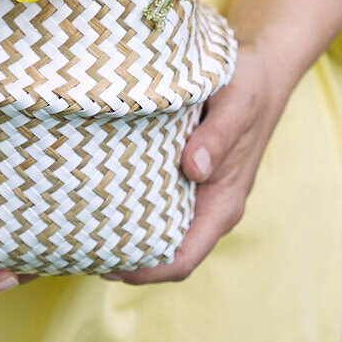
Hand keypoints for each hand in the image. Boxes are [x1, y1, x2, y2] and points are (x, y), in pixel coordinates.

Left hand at [103, 38, 282, 284]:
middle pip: (164, 252)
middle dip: (125, 257)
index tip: (107, 264)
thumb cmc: (251, 85)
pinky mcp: (187, 174)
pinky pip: (157, 201)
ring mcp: (199, 192)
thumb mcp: (237, 103)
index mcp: (223, 201)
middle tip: (78, 244)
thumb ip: (217, 137)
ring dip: (125, 232)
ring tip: (81, 223)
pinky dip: (131, 205)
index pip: (183, 258)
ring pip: (159, 228)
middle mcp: (210, 204)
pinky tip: (100, 191)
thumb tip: (192, 169)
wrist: (264, 69)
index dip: (146, 271)